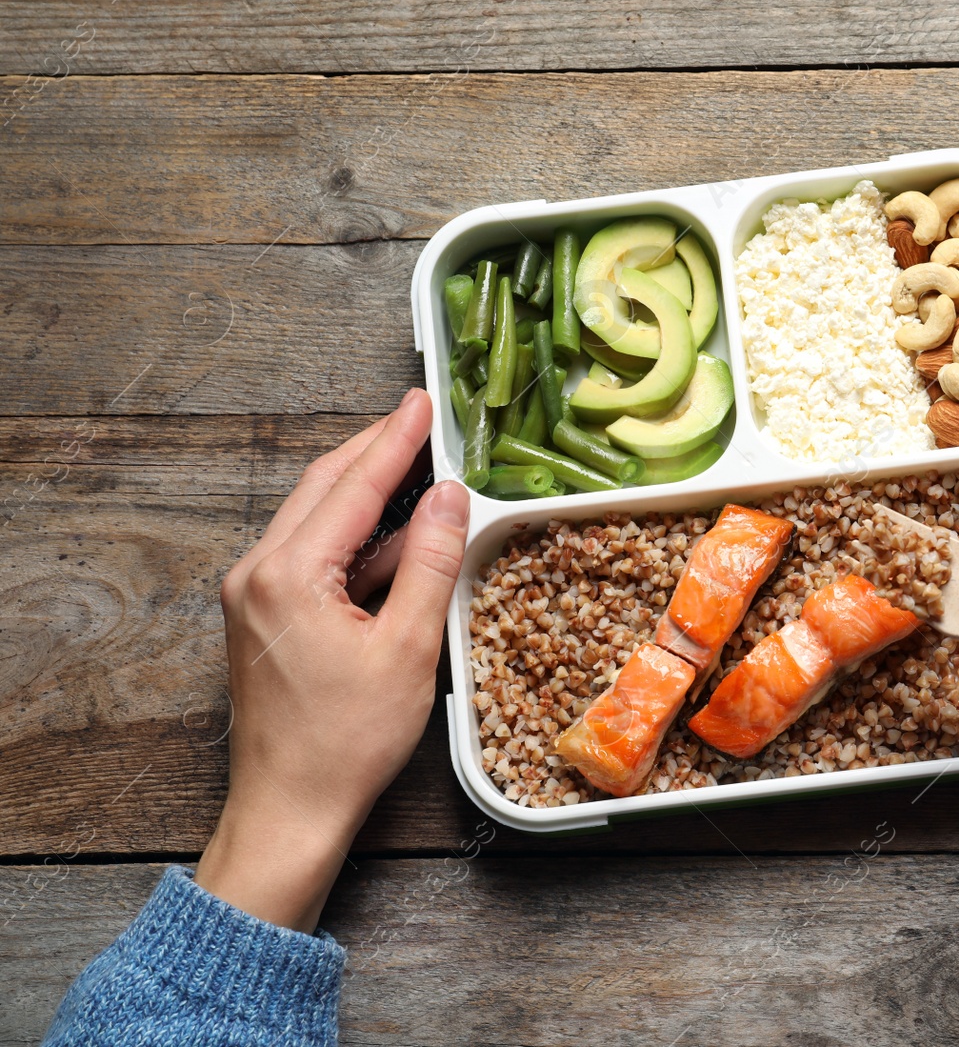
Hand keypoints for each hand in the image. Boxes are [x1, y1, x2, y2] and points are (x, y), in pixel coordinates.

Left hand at [194, 389, 468, 932]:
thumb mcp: (406, 649)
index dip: (394, 440)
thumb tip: (449, 498)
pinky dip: (354, 538)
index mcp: (287, 574)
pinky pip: (311, 556)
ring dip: (364, 492)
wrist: (289, 809)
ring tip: (414, 465)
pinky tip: (392, 534)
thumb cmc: (345, 742)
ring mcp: (254, 596)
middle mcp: (257, 574)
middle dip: (374, 451)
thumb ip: (429, 563)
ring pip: (315, 520)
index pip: (351, 486)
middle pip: (323, 488)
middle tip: (418, 418)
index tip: (422, 403)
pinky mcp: (264, 619)